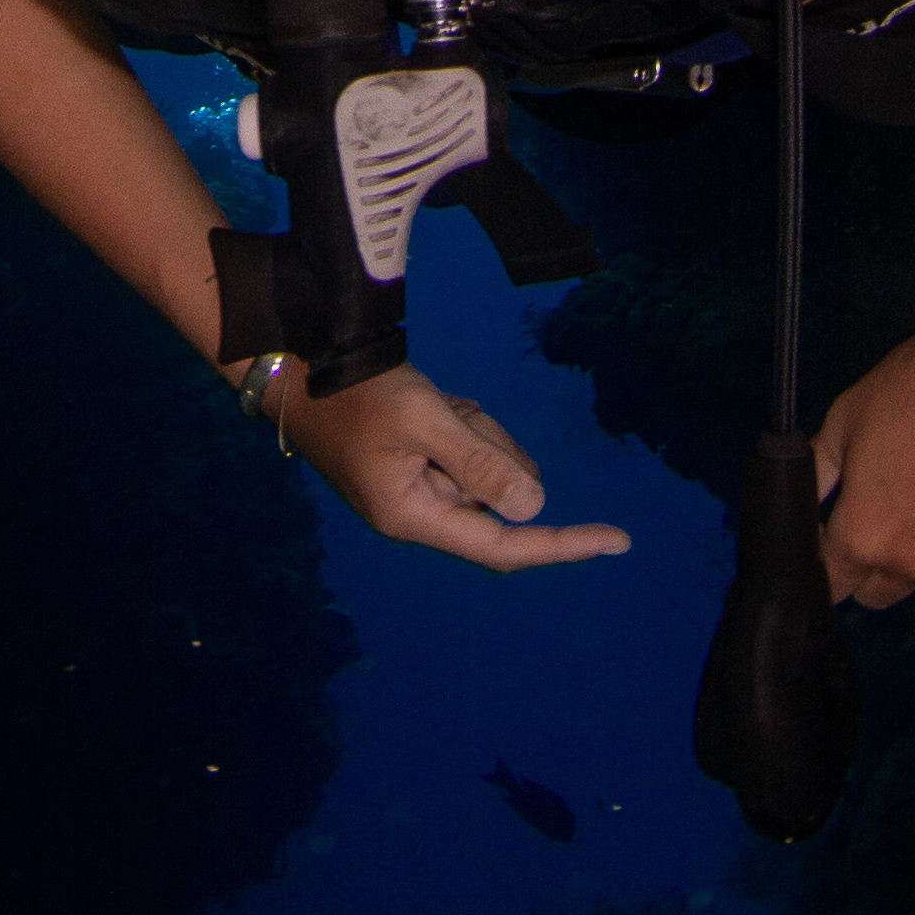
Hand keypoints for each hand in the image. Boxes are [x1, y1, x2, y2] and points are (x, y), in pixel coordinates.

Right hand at [277, 368, 629, 573]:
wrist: (296, 369)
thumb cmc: (356, 394)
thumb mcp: (425, 418)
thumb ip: (481, 463)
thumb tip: (535, 508)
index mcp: (417, 518)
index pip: (506, 545)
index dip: (563, 544)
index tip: (618, 540)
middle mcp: (420, 516)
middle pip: (496, 494)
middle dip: (492, 446)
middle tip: (454, 410)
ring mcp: (417, 493)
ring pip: (485, 467)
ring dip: (474, 429)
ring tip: (432, 402)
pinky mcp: (415, 468)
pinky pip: (465, 450)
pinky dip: (460, 423)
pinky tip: (428, 401)